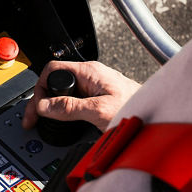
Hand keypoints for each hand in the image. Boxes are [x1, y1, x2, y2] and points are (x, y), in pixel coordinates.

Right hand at [20, 60, 141, 132]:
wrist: (157, 119)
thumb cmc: (137, 110)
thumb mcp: (98, 111)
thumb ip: (69, 107)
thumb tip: (44, 106)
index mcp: (90, 72)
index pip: (52, 70)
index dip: (39, 89)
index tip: (35, 109)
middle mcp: (90, 75)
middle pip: (55, 82)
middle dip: (41, 100)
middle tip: (34, 119)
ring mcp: (93, 86)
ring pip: (62, 92)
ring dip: (51, 107)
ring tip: (45, 121)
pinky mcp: (96, 96)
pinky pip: (72, 100)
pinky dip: (62, 110)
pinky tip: (62, 121)